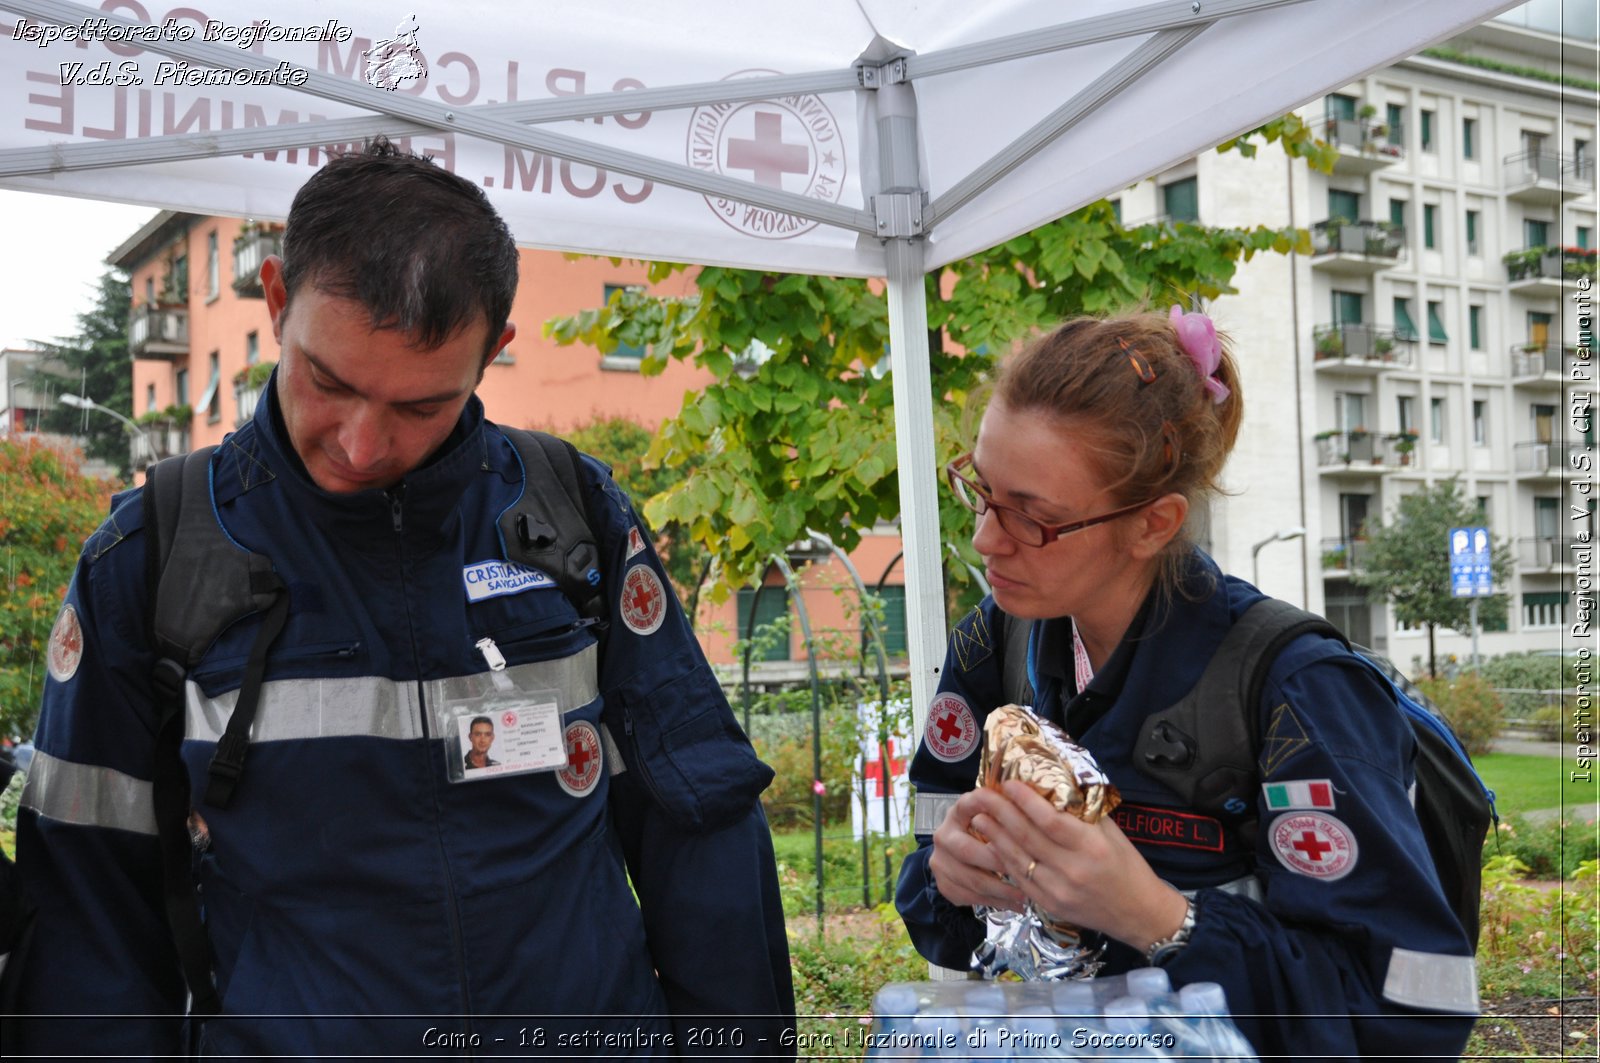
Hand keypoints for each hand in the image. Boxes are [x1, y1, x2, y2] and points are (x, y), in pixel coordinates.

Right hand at [927, 789, 1026, 911]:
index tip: (1013, 817)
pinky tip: (1014, 904)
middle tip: (1025, 870)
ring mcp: (940, 861)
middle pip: (967, 850)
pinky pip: (970, 897)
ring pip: (971, 880)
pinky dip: (994, 902)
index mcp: (958, 812)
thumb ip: (1007, 813)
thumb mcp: (993, 817)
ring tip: (1025, 895)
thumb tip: (1036, 808)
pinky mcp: (943, 884)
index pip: (969, 805)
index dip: (988, 810)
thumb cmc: (987, 832)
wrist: (958, 855)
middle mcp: (943, 834)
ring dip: (1001, 890)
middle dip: (997, 862)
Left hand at [966, 781, 1189, 952]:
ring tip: (978, 818)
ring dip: (994, 836)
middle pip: (1027, 837)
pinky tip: (992, 846)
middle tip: (981, 795)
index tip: (1007, 784)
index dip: (1025, 801)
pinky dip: (1004, 861)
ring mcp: (1058, 890)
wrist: (1139, 913)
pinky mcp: (1049, 905)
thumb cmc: (1128, 867)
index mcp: (1091, 846)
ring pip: (1018, 859)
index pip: (1050, 820)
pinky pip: (1020, 879)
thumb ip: (1083, 813)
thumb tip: (1052, 788)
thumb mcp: (1112, 833)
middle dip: (1000, 813)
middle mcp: (1073, 869)